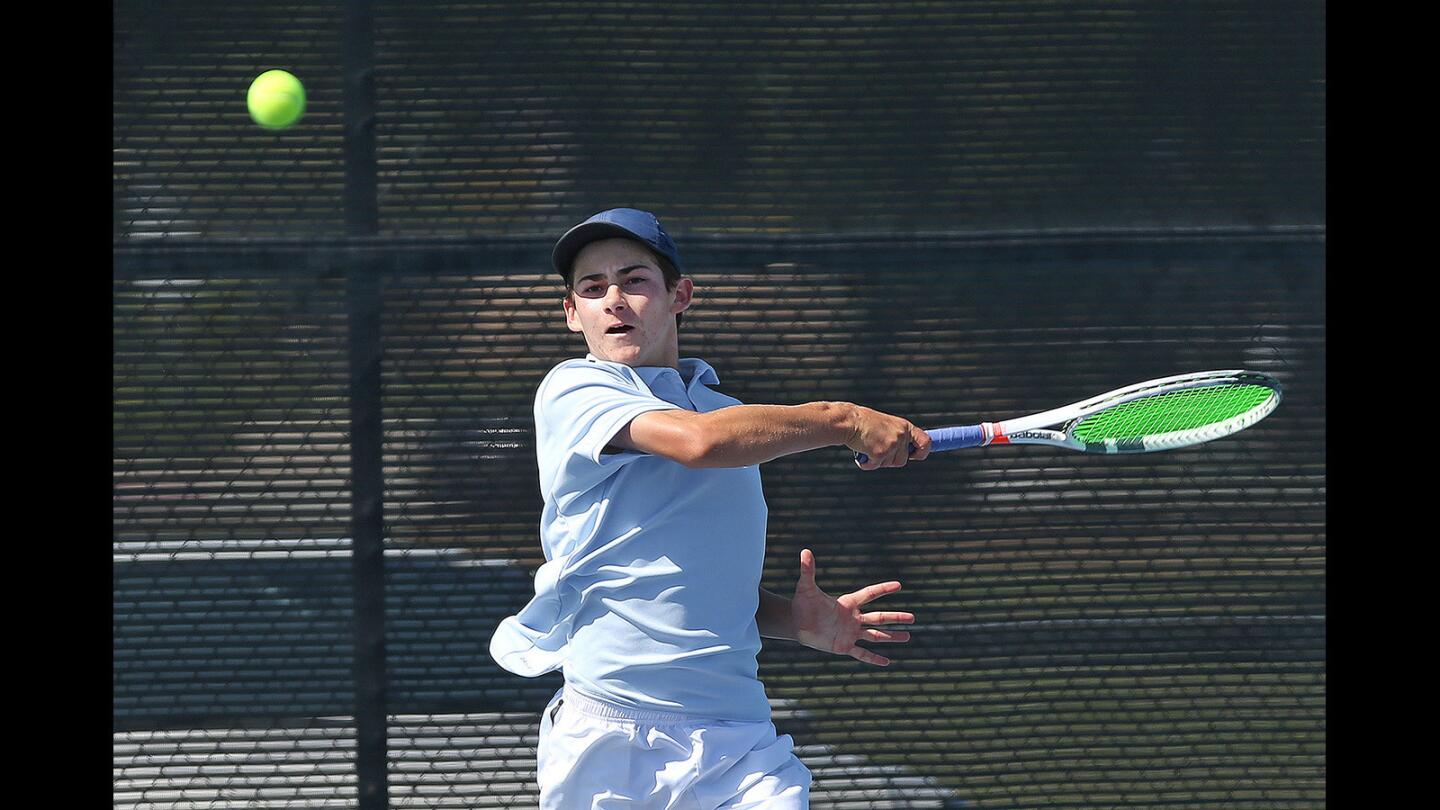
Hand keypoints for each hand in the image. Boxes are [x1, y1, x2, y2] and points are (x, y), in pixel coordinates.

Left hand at [791, 548, 914, 666]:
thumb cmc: (802, 604)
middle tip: (913, 618)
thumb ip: (808, 570)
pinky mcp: (844, 646)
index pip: (870, 594)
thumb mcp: (806, 587)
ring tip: (908, 636)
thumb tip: (805, 551)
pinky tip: (887, 662)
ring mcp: (850, 633)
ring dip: (891, 636)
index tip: (899, 585)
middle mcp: (853, 618)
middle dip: (895, 617)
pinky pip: (862, 654)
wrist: (796, 624)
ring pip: (875, 635)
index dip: (883, 589)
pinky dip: (874, 658)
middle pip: (879, 617)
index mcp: (848, 603)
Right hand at [846, 405, 930, 469]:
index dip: (923, 452)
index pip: (926, 442)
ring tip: (868, 446)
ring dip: (878, 460)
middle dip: (890, 459)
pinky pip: (875, 466)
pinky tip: (861, 451)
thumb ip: (898, 437)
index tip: (915, 456)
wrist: (850, 421)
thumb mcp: (887, 425)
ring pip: (889, 464)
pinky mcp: (880, 453)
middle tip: (877, 448)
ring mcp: (892, 445)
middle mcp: (901, 435)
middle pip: (903, 460)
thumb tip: (908, 453)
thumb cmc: (865, 423)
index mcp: (905, 427)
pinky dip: (866, 463)